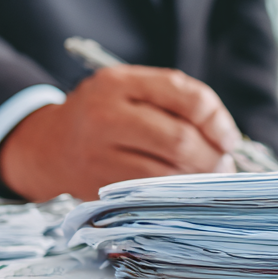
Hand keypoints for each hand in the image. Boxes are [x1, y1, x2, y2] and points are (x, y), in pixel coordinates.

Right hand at [0, 66, 241, 201]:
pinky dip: (177, 194)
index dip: (217, 120)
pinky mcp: (97, 188)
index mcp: (119, 83)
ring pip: (168, 173)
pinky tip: (184, 189)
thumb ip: (178, 99)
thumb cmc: (106, 113)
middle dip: (212, 156)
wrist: (49, 145)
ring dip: (199, 179)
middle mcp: (105, 117)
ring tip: (208, 176)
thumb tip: (225, 136)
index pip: (185, 97)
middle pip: (179, 141)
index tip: (228, 136)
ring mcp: (98, 155)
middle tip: (223, 162)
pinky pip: (151, 195)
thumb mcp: (133, 88)